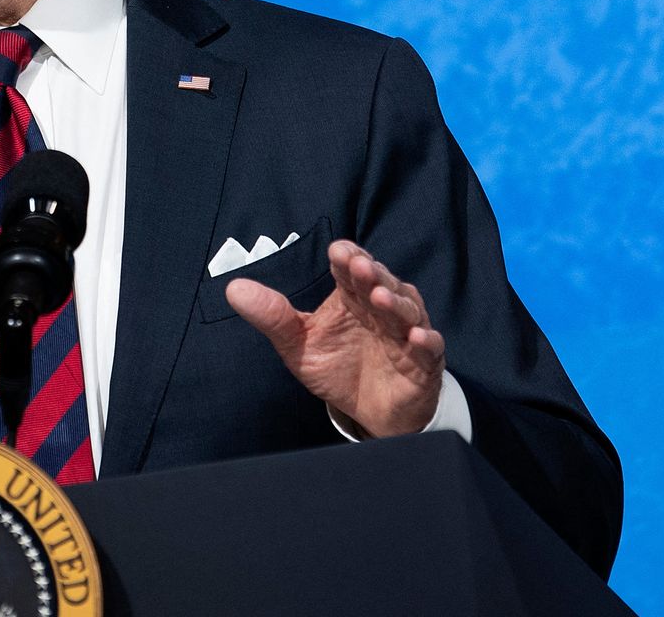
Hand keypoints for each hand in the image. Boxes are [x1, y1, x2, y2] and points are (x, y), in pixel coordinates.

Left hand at [225, 239, 443, 437]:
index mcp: (353, 297)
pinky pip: (429, 347)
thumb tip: (234, 288)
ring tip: (379, 297)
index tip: (337, 251)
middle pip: (381, 283)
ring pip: (406, 310)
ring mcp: (405, 332)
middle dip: (371, 274)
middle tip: (359, 266)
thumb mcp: (298, 344)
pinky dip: (425, 340)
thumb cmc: (337, 368)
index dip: (347, 259)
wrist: (369, 412)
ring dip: (395, 302)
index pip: (351, 271)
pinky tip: (416, 337)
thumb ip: (272, 317)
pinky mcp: (424, 361)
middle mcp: (382, 308)